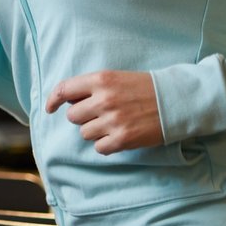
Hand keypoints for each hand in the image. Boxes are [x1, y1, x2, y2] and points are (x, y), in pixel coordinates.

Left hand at [46, 70, 162, 154]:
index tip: (49, 109)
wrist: (176, 100)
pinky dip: (106, 145)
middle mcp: (104, 99)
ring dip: (95, 131)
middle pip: (73, 117)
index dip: (53, 100)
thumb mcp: (116, 78)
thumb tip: (67, 102)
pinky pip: (99, 148)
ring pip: (84, 133)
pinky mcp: (123, 138)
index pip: (64, 90)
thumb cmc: (144, 88)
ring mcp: (113, 120)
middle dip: (83, 117)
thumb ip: (91, 87)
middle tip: (101, 114)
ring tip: (114, 123)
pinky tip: (119, 136)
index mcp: (101, 79)